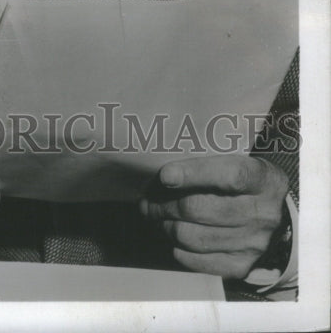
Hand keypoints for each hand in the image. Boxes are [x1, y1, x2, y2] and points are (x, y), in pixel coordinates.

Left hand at [139, 155, 288, 278]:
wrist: (281, 219)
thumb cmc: (247, 184)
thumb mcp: (240, 162)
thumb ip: (208, 162)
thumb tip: (162, 175)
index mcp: (262, 179)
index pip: (228, 175)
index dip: (193, 174)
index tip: (164, 176)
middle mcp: (261, 214)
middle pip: (200, 209)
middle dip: (164, 204)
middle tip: (148, 200)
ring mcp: (253, 243)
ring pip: (193, 237)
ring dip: (166, 226)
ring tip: (156, 217)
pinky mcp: (242, 266)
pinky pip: (199, 261)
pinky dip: (178, 249)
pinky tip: (172, 237)